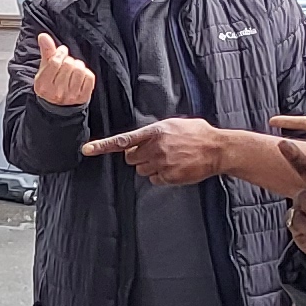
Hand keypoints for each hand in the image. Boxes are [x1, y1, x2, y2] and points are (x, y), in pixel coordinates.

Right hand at [30, 33, 97, 110]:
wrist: (58, 106)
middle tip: (66, 63)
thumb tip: (43, 36)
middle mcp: (57, 92)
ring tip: (73, 69)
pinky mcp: (83, 97)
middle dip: (68, 60)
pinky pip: (89, 77)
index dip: (60, 53)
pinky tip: (80, 76)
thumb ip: (45, 51)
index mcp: (43, 84)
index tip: (61, 52)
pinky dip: (86, 73)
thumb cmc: (51, 84)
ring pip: (80, 70)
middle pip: (68, 65)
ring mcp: (70, 96)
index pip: (55, 62)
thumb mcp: (44, 69)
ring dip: (78, 66)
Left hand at [84, 116, 234, 182]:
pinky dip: (162, 176)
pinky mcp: (170, 176)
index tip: (87, 150)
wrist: (218, 149)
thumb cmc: (198, 134)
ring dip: (150, 167)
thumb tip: (139, 142)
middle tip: (153, 154)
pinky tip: (175, 168)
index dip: (103, 146)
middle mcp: (156, 147)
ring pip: (142, 170)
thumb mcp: (174, 125)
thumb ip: (155, 132)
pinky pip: (155, 180)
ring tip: (169, 159)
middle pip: (131, 159)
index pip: (123, 139)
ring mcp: (162, 163)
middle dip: (138, 157)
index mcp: (156, 131)